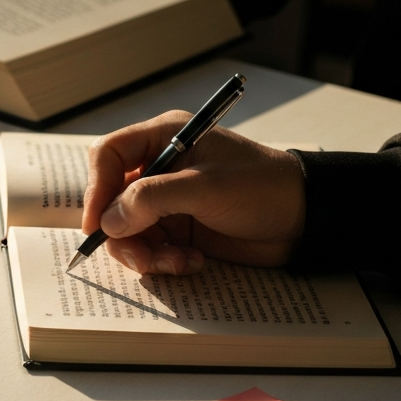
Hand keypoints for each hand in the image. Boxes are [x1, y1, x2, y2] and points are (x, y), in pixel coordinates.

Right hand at [82, 111, 306, 273]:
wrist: (304, 219)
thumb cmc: (262, 187)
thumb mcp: (205, 187)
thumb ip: (152, 199)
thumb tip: (108, 221)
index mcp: (164, 138)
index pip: (108, 156)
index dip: (96, 190)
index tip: (97, 225)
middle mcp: (160, 168)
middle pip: (111, 201)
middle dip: (123, 234)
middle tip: (142, 258)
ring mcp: (168, 201)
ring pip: (128, 231)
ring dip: (146, 253)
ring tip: (178, 262)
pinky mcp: (180, 229)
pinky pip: (151, 248)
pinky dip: (164, 261)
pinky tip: (192, 262)